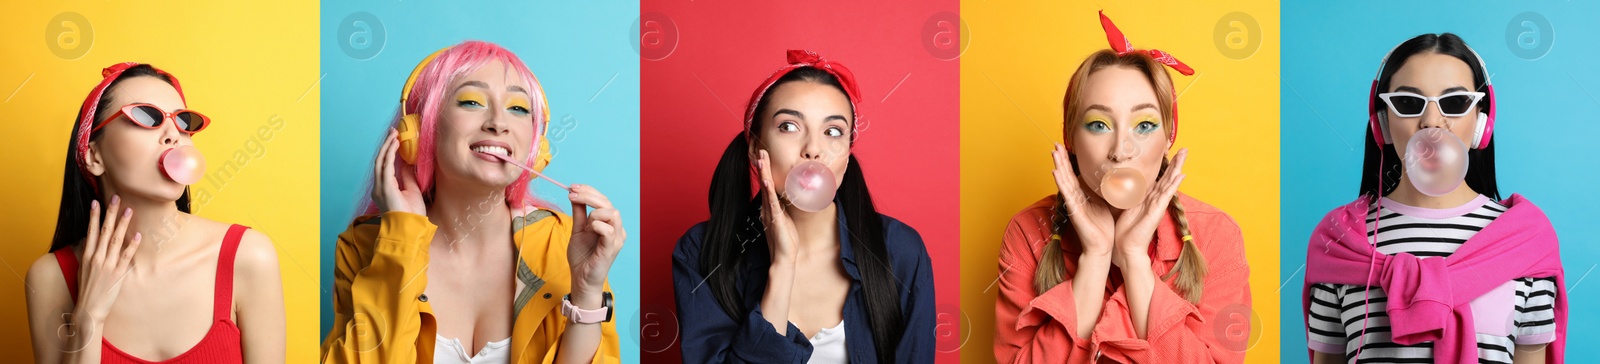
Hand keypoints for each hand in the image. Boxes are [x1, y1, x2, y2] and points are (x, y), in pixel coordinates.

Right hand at [75, 196, 140, 322]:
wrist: (88, 309)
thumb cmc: (87, 290)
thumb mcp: (84, 270)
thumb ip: (90, 255)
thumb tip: (94, 243)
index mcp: (87, 256)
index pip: (91, 231)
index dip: (94, 216)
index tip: (97, 202)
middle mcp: (96, 258)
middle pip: (104, 231)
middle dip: (110, 213)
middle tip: (116, 198)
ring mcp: (107, 265)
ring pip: (116, 240)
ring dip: (123, 224)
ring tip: (129, 210)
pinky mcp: (117, 274)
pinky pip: (126, 256)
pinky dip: (132, 245)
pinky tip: (138, 235)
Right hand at [372, 128, 426, 214]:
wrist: (410, 228)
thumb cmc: (412, 214)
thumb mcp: (412, 191)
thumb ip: (407, 177)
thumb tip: (407, 164)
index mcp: (384, 189)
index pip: (384, 166)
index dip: (389, 152)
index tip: (395, 140)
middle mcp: (379, 187)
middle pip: (380, 161)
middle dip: (386, 145)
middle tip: (392, 131)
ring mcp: (380, 187)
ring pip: (381, 161)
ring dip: (387, 146)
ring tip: (394, 134)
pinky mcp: (385, 187)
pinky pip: (386, 166)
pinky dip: (390, 154)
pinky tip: (395, 144)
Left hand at [567, 184, 624, 306]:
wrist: (581, 279)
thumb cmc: (582, 257)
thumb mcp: (577, 230)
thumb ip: (579, 213)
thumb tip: (575, 195)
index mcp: (609, 223)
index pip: (603, 200)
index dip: (589, 191)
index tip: (572, 187)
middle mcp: (616, 229)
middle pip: (608, 203)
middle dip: (589, 195)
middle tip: (572, 194)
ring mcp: (616, 238)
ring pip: (613, 213)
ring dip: (594, 212)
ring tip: (584, 224)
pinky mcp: (611, 248)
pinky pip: (609, 230)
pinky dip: (597, 225)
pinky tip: (588, 228)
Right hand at [756, 150, 799, 262]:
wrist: (783, 258)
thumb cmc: (785, 240)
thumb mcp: (785, 219)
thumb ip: (782, 208)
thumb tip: (785, 198)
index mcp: (769, 207)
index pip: (767, 184)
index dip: (766, 169)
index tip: (764, 156)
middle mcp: (767, 208)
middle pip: (764, 182)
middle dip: (763, 166)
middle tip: (760, 150)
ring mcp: (770, 213)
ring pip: (766, 189)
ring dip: (764, 174)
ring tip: (761, 160)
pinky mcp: (775, 219)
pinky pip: (772, 203)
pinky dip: (769, 191)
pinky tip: (767, 181)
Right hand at [1052, 143, 1115, 255]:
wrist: (1102, 246)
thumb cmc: (1103, 226)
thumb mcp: (1105, 202)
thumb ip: (1103, 190)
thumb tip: (1112, 176)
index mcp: (1082, 195)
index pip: (1073, 174)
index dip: (1068, 161)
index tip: (1064, 146)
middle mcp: (1075, 198)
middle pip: (1066, 174)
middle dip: (1061, 159)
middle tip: (1055, 144)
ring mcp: (1073, 204)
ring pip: (1064, 181)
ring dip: (1058, 165)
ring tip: (1053, 152)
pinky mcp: (1074, 211)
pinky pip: (1067, 194)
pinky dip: (1061, 182)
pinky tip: (1055, 172)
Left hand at [1112, 148, 1186, 268]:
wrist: (1127, 247)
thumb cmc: (1126, 230)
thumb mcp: (1126, 207)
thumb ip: (1128, 196)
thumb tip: (1123, 183)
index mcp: (1147, 198)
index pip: (1159, 178)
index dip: (1165, 166)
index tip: (1169, 151)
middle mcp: (1155, 200)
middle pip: (1167, 178)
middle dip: (1176, 163)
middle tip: (1185, 148)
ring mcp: (1157, 205)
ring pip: (1169, 183)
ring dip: (1177, 168)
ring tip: (1185, 155)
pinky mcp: (1156, 211)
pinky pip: (1166, 195)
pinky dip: (1173, 185)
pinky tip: (1181, 175)